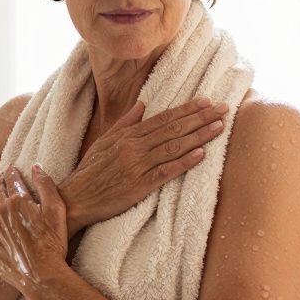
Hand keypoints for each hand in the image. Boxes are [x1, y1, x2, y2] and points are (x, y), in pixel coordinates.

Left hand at [0, 163, 68, 295]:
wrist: (41, 275)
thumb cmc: (52, 243)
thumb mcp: (56, 210)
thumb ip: (46, 185)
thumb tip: (35, 166)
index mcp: (17, 200)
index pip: (11, 180)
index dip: (12, 172)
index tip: (12, 169)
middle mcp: (0, 211)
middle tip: (0, 176)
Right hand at [62, 96, 230, 227]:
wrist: (75, 198)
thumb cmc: (89, 171)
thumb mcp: (103, 142)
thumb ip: (125, 123)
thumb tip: (142, 105)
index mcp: (127, 135)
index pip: (163, 118)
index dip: (186, 109)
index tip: (207, 101)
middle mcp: (134, 147)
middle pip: (173, 129)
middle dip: (200, 117)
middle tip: (224, 109)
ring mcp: (138, 166)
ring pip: (173, 147)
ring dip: (199, 136)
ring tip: (219, 127)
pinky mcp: (140, 185)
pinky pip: (166, 171)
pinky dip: (185, 162)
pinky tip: (202, 154)